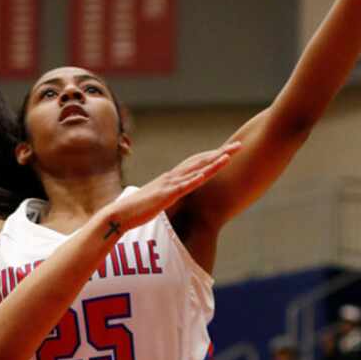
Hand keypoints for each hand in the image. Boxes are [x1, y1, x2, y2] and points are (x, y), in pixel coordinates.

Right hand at [105, 143, 241, 234]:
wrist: (121, 214)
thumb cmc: (139, 209)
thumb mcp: (159, 200)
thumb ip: (170, 195)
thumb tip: (179, 196)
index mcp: (172, 177)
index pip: (196, 162)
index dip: (213, 156)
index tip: (229, 151)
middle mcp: (172, 176)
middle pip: (200, 161)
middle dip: (220, 153)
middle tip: (239, 145)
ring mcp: (170, 184)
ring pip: (196, 170)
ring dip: (214, 162)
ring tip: (230, 154)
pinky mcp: (167, 195)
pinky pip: (185, 185)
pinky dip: (198, 178)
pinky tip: (209, 172)